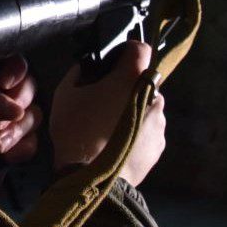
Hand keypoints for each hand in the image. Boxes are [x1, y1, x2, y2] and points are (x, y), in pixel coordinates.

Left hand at [0, 57, 41, 226]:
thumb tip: (15, 108)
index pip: (8, 62)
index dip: (14, 70)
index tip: (5, 83)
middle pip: (29, 85)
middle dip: (17, 103)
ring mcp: (8, 122)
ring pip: (34, 114)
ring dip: (15, 131)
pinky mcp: (17, 145)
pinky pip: (34, 140)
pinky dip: (19, 150)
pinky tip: (1, 157)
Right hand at [48, 41, 165, 186]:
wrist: (91, 178)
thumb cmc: (76, 130)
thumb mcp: (65, 94)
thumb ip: (80, 72)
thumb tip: (89, 67)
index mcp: (131, 77)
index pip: (141, 48)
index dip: (127, 52)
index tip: (114, 63)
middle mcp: (153, 95)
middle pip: (144, 80)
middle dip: (128, 86)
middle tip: (106, 102)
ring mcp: (160, 122)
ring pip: (148, 106)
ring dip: (135, 110)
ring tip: (113, 128)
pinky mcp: (160, 145)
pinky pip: (150, 130)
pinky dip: (139, 132)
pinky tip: (120, 144)